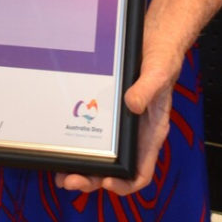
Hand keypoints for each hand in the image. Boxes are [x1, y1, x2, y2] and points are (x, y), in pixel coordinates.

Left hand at [55, 56, 176, 195]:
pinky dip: (77, 142)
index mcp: (151, 132)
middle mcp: (134, 134)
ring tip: (60, 171)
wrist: (153, 38)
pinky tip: (62, 142)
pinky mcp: (106, 111)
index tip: (106, 183)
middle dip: (92, 179)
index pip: (141, 171)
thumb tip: (132, 105)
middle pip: (113, 169)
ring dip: (81, 167)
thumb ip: (148, 89)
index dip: (124, 184)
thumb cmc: (162, 58)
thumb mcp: (159, 72)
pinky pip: (91, 131)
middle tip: (69, 180)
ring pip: (100, 155)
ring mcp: (119, 124)